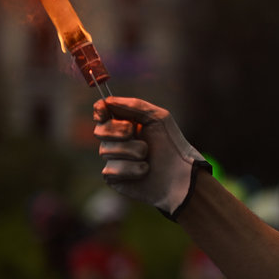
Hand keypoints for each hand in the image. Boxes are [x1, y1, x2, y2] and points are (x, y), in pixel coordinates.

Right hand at [94, 97, 210, 218]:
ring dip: (132, 151)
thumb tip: (106, 101)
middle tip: (133, 133)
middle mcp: (116, 140)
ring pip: (106, 150)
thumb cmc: (171, 145)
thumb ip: (134, 106)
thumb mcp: (157, 118)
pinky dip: (132, 168)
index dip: (99, 111)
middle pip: (100, 130)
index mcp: (125, 123)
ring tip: (147, 156)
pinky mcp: (114, 178)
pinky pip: (111, 169)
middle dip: (117, 130)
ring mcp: (113, 159)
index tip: (103, 112)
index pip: (102, 113)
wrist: (180, 174)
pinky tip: (144, 171)